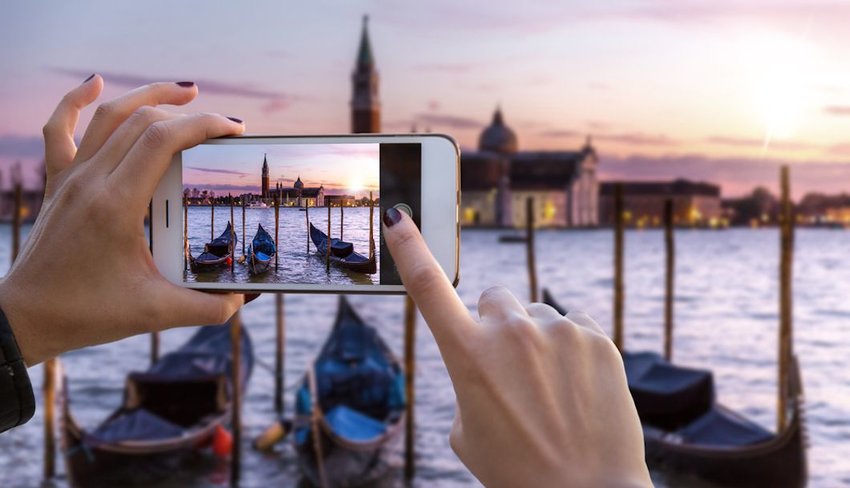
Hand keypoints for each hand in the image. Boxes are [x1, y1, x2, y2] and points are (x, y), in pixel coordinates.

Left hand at [0, 76, 247, 364]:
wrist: (25, 318)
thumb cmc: (86, 313)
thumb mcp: (154, 314)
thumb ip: (205, 307)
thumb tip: (242, 297)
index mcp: (116, 205)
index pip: (162, 141)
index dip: (203, 125)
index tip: (234, 128)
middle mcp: (91, 181)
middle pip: (141, 121)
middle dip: (189, 112)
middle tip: (223, 123)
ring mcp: (70, 179)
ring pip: (108, 116)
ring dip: (147, 95)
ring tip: (184, 90)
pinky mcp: (58, 184)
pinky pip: (61, 129)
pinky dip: (76, 100)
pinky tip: (95, 82)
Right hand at [382, 208, 650, 487]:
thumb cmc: (516, 468)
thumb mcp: (466, 430)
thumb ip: (468, 379)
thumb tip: (488, 355)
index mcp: (466, 354)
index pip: (427, 287)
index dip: (408, 247)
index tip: (398, 213)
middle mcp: (509, 332)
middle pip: (493, 299)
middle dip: (496, 324)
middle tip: (510, 368)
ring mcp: (556, 330)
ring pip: (535, 315)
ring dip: (536, 339)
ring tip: (550, 390)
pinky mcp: (596, 335)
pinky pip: (573, 325)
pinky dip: (571, 347)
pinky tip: (577, 385)